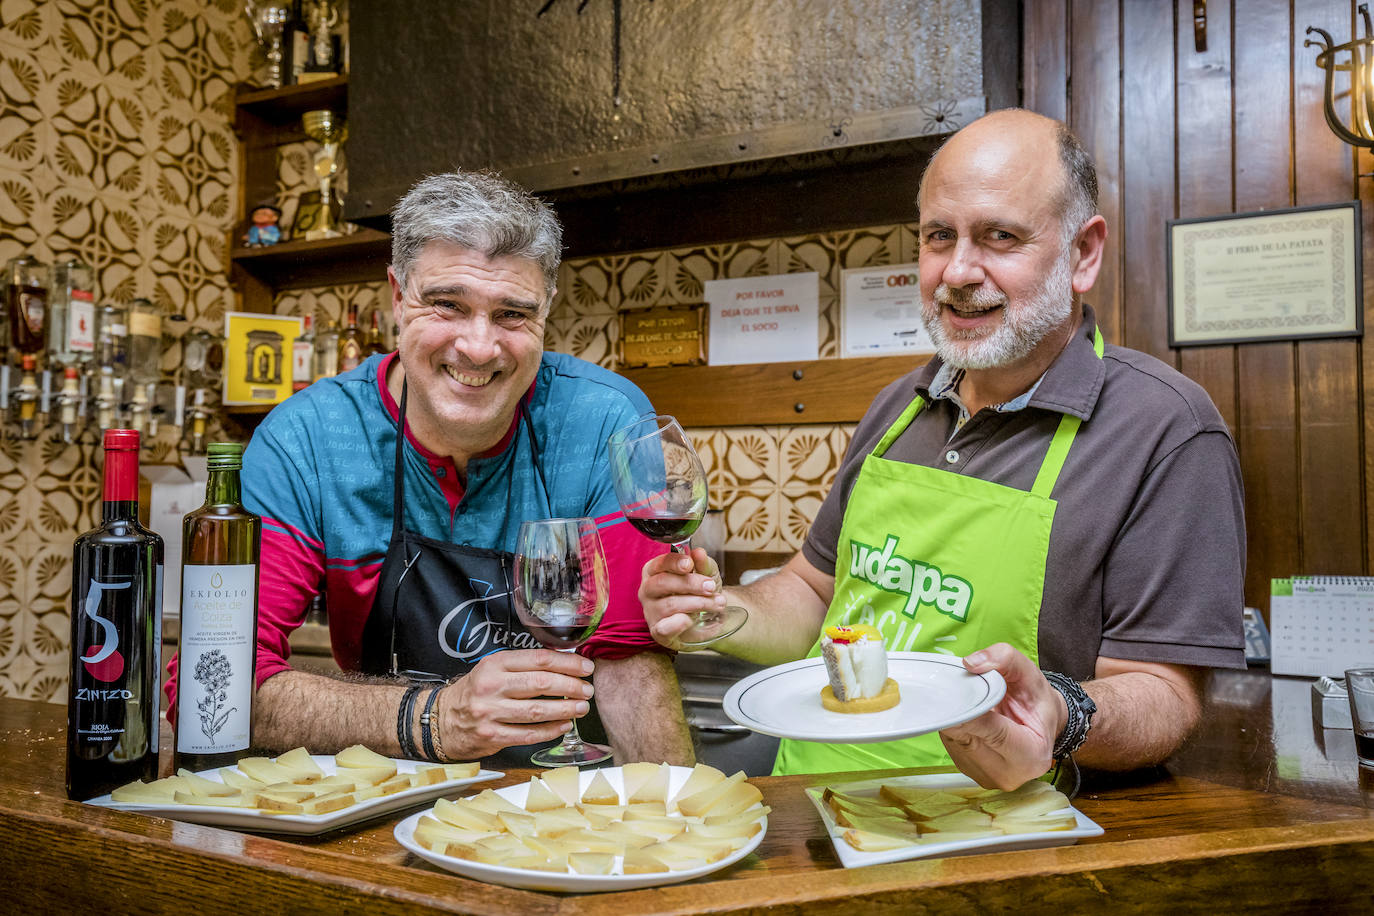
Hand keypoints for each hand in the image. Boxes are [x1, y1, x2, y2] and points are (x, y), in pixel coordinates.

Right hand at [435, 649, 594, 759]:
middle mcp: (491, 686)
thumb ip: (524, 666)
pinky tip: (563, 726)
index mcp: (495, 664)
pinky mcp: (491, 736)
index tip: (585, 667)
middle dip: (571, 686)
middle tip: (587, 690)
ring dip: (564, 710)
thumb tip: (566, 664)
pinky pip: (527, 734)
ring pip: (536, 711)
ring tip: (581, 708)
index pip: (539, 659)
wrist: (442, 719)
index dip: (567, 663)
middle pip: (540, 684)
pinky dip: (549, 731)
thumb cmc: (476, 691)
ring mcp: (490, 713)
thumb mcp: (493, 669)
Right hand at [637, 546, 725, 649]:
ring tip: (717, 603)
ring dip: (698, 603)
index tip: (690, 564)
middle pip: (662, 582)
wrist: (707, 620)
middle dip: (690, 584)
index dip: (674, 562)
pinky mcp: (658, 631)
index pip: (659, 563)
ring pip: (670, 604)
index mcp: (655, 571)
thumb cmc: (700, 592)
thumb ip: (703, 564)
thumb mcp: (706, 574)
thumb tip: (699, 553)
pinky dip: (680, 623)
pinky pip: (664, 628)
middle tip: (711, 587)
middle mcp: (648, 590)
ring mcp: (651, 611)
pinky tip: (692, 620)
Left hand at [938, 643, 1066, 789]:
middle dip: (957, 708)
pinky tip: (964, 714)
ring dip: (953, 715)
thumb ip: (1004, 659)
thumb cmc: (1036, 703)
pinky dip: (952, 724)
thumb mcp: (1030, 673)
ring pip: (953, 738)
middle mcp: (1007, 773)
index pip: (991, 731)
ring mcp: (985, 776)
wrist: (1040, 726)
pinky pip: (950, 742)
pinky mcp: (967, 770)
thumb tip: (970, 663)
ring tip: (967, 700)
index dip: (969, 710)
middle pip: (966, 736)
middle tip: (953, 686)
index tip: (951, 691)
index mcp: (1030, 755)